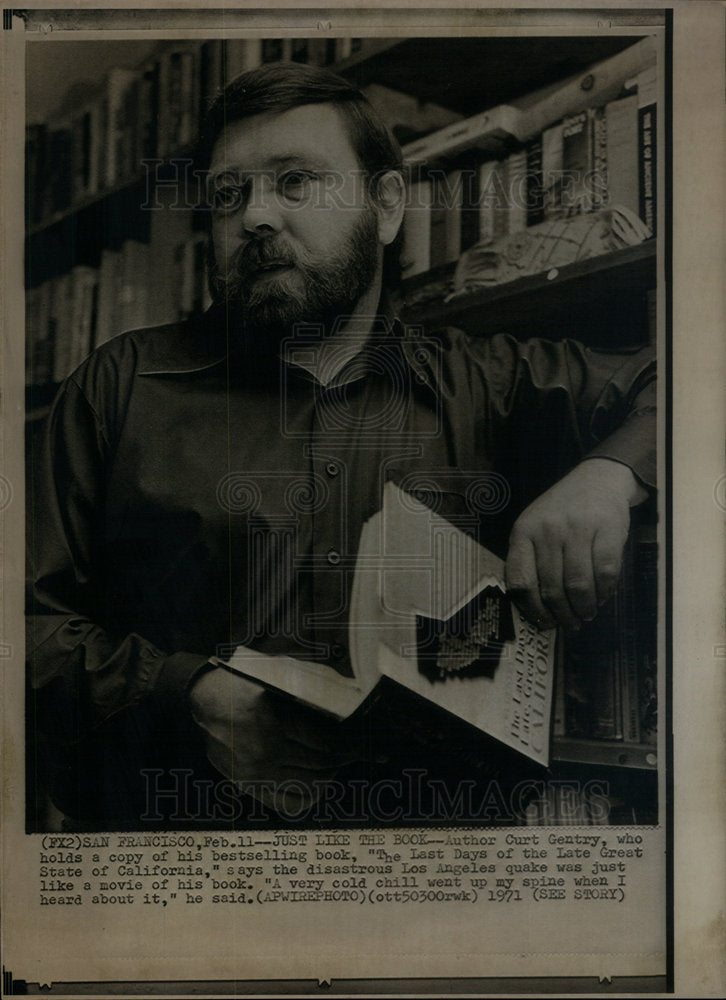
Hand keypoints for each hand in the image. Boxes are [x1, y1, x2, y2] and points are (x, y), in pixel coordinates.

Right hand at [188, 661, 364, 811]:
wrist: (203, 700)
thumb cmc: (244, 685)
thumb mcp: (277, 682)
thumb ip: (309, 700)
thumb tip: (348, 718)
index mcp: (274, 722)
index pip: (325, 743)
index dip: (350, 746)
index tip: (367, 747)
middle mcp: (265, 752)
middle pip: (321, 766)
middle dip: (343, 760)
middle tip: (352, 752)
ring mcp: (255, 773)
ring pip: (310, 787)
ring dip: (328, 777)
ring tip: (332, 765)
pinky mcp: (248, 785)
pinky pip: (289, 804)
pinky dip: (309, 796)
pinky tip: (315, 783)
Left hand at [504, 459, 647, 631]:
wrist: (597, 479)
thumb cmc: (561, 511)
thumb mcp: (535, 527)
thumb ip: (530, 560)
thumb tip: (535, 609)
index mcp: (523, 531)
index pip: (521, 581)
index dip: (532, 610)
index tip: (543, 623)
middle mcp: (548, 530)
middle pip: (552, 588)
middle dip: (562, 615)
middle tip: (570, 625)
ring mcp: (578, 529)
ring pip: (578, 585)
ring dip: (584, 608)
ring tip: (586, 615)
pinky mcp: (608, 530)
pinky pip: (605, 573)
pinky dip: (604, 592)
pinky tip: (601, 597)